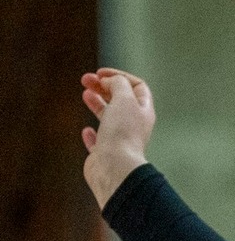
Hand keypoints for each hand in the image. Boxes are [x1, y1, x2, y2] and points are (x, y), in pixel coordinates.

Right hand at [81, 67, 156, 208]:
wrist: (115, 167)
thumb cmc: (122, 133)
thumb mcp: (124, 99)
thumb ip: (119, 84)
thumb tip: (110, 81)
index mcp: (144, 112)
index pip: (137, 87)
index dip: (120, 76)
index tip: (100, 73)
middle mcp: (134, 126)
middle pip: (121, 101)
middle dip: (104, 87)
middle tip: (86, 79)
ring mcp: (119, 140)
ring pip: (109, 118)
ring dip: (97, 103)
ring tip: (85, 94)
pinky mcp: (104, 154)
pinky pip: (99, 142)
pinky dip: (92, 134)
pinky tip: (87, 130)